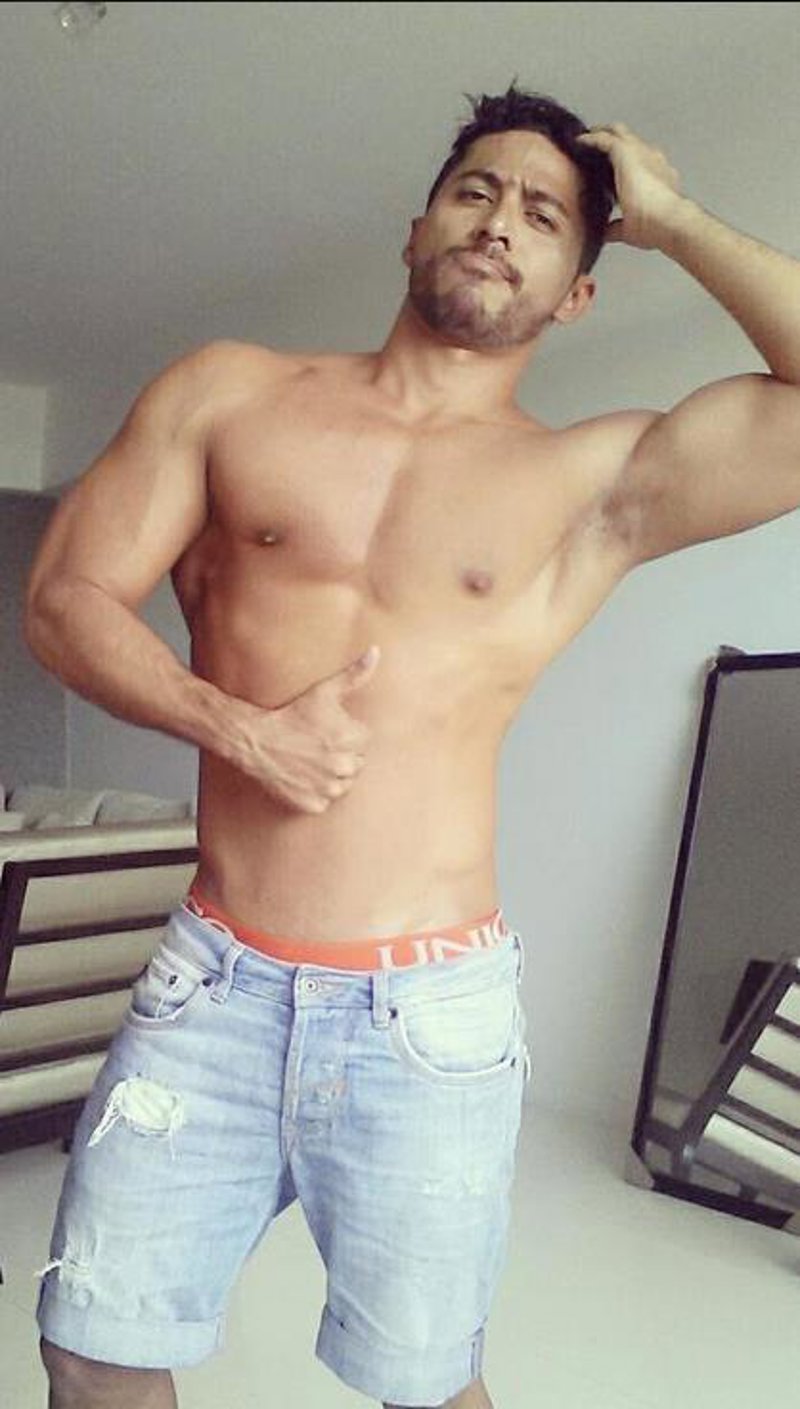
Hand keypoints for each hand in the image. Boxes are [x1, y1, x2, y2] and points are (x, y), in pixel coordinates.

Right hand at [233, 645, 378, 813]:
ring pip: (343, 784)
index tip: (326, 730)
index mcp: (352, 739)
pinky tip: (303, 776)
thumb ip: (355, 674)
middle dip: (342, 755)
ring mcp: (329, 788)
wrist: (256, 740)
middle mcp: (344, 766)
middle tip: (316, 745)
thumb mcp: (324, 691)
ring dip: (332, 775)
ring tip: (310, 760)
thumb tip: (376, 652)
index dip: (346, 734)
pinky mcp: (314, 804)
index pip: (364, 741)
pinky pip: (326, 800)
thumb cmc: (291, 714)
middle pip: (356, 764)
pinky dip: (317, 792)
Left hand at [576, 123, 683, 249]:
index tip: (606, 168)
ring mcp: (641, 152)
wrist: (670, 221)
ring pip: (618, 134)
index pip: (637, 163)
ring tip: (583, 140)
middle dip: (612, 141)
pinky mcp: (627, 151)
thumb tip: (606, 232)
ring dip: (601, 135)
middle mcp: (651, 159)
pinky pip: (605, 138)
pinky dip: (591, 139)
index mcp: (656, 176)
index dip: (621, 164)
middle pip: (629, 142)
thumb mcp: (632, 227)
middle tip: (593, 145)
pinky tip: (579, 142)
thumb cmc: (658, 227)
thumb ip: (618, 227)